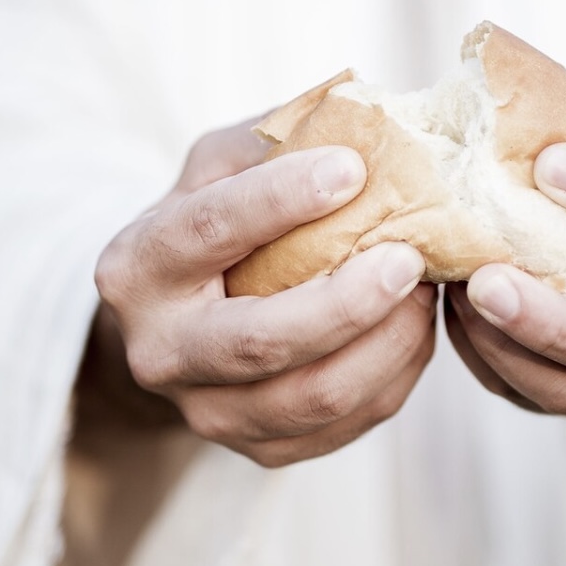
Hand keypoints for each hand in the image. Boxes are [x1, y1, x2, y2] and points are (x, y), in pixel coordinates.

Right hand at [86, 119, 435, 466]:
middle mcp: (160, 351)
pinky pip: (344, 425)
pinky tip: (415, 327)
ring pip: (313, 396)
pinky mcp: (259, 450)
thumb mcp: (220, 166)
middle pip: (261, 340)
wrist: (177, 323)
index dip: (279, 200)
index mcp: (138, 266)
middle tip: (410, 258)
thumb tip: (366, 114)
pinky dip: (395, 375)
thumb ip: (274, 140)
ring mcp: (206, 413)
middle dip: (346, 302)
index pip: (207, 230)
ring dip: (387, 342)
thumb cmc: (212, 221)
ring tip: (427, 288)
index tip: (352, 168)